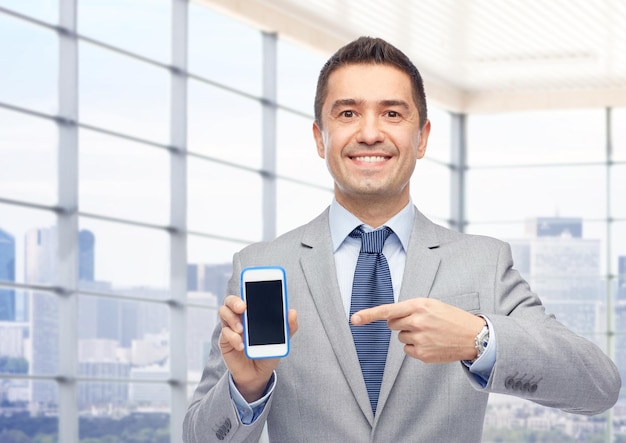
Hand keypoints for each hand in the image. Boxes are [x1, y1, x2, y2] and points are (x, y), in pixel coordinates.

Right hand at [219, 295, 297, 401]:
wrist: (258, 373)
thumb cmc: (268, 351)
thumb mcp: (282, 339)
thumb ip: (288, 326)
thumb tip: (293, 312)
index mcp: (252, 312)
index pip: (247, 295)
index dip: (247, 288)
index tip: (252, 287)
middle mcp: (239, 316)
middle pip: (230, 301)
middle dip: (235, 301)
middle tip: (243, 308)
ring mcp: (231, 327)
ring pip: (223, 312)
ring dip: (232, 319)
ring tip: (242, 330)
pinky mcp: (225, 340)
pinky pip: (225, 333)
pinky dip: (233, 338)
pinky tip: (241, 346)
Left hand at [351, 298, 484, 363]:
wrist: (473, 336)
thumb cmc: (450, 317)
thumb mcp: (431, 304)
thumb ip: (410, 308)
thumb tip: (389, 318)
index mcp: (418, 306)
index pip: (387, 310)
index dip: (368, 315)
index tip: (354, 319)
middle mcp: (417, 322)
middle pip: (392, 325)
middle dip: (400, 323)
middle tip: (419, 322)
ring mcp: (420, 339)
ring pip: (400, 338)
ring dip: (410, 335)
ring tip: (430, 333)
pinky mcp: (423, 354)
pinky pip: (407, 350)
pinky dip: (416, 347)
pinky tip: (431, 343)